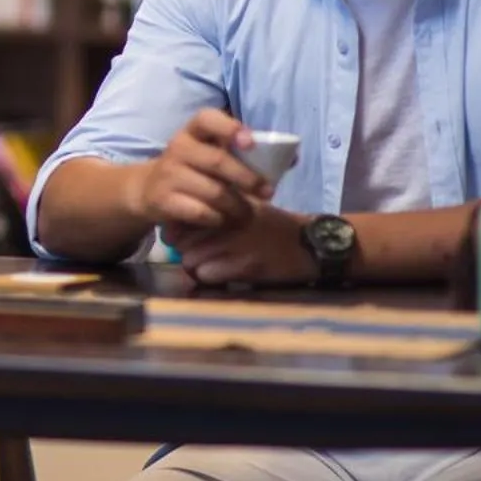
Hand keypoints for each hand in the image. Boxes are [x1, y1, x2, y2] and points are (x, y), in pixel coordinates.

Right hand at [128, 108, 272, 232]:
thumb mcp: (210, 154)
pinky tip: (225, 220)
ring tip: (248, 214)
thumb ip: (243, 154)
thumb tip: (292, 158)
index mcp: (193, 131)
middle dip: (247, 178)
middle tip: (268, 192)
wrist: (147, 190)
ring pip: (214, 192)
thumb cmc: (192, 169)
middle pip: (217, 161)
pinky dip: (219, 219)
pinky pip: (201, 212)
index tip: (250, 142)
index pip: (206, 119)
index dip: (229, 128)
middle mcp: (178, 148)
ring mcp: (169, 174)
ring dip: (238, 206)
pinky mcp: (164, 200)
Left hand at [169, 206, 314, 286]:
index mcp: (224, 202)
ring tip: (212, 267)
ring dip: (197, 268)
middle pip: (181, 241)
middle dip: (185, 252)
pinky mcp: (246, 263)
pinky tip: (226, 274)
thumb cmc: (272, 226)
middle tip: (198, 257)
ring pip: (190, 260)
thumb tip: (173, 230)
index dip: (177, 232)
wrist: (308, 243)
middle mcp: (226, 218)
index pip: (182, 216)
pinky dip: (212, 277)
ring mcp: (236, 241)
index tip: (181, 240)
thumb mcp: (242, 208)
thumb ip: (212, 212)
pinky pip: (209, 274)